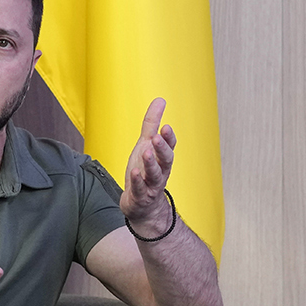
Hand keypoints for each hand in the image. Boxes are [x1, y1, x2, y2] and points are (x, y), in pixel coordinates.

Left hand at [121, 98, 176, 234]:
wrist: (142, 205)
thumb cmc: (145, 171)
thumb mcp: (146, 145)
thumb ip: (152, 123)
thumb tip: (160, 100)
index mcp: (162, 158)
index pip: (170, 146)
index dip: (168, 138)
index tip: (165, 127)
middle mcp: (160, 171)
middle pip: (166, 159)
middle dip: (163, 148)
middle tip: (157, 137)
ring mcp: (151, 184)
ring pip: (155, 174)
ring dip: (152, 164)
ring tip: (146, 153)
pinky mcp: (141, 196)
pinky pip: (140, 189)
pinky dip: (138, 181)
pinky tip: (135, 172)